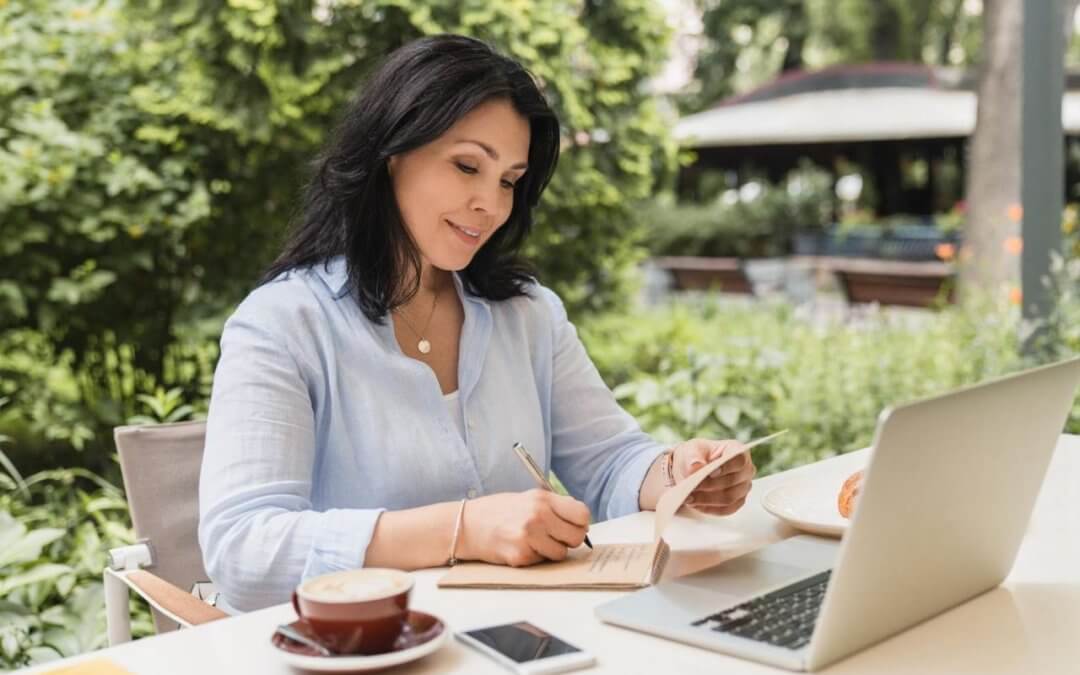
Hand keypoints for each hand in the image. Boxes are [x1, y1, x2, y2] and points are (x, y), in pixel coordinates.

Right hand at [457, 490, 590, 566]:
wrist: (467, 525)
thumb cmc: (499, 511)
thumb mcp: (528, 498)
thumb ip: (554, 506)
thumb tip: (581, 522)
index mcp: (542, 499)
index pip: (582, 514)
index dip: (580, 523)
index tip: (571, 525)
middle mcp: (538, 516)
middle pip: (576, 537)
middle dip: (568, 540)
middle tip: (553, 537)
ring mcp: (529, 537)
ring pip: (561, 554)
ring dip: (551, 551)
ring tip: (533, 542)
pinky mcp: (520, 556)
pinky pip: (542, 562)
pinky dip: (535, 558)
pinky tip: (520, 548)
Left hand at [670, 438, 755, 515]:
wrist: (692, 469)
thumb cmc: (696, 456)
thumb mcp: (690, 450)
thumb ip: (692, 457)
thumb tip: (696, 466)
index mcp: (736, 450)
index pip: (739, 460)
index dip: (726, 467)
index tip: (710, 472)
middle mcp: (745, 468)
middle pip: (733, 481)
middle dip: (709, 486)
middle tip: (691, 488)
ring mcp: (744, 486)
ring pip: (730, 498)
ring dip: (707, 500)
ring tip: (690, 497)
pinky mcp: (738, 502)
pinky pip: (727, 510)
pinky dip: (710, 508)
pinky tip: (696, 504)